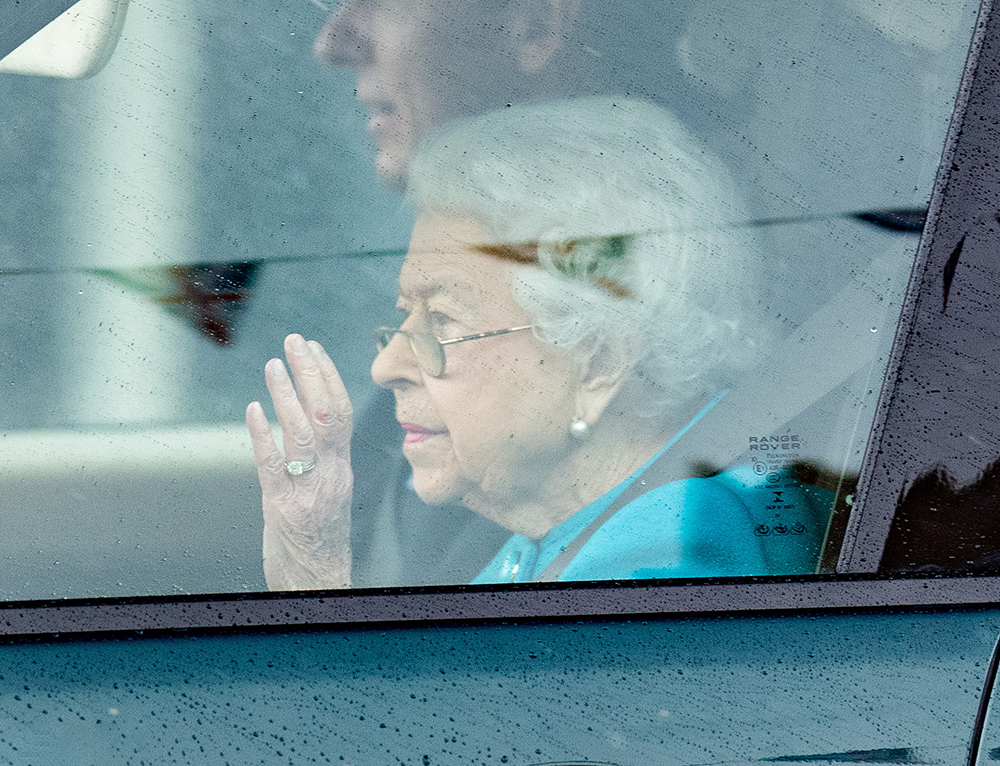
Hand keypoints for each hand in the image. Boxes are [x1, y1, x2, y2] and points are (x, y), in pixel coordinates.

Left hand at [246, 333, 352, 590]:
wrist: (319, 586)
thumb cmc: (318, 541)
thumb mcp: (326, 493)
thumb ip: (320, 460)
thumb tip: (305, 420)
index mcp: (342, 470)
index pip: (344, 413)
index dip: (329, 377)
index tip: (313, 347)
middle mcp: (332, 477)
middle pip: (329, 415)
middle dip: (311, 373)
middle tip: (294, 341)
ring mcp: (310, 493)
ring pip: (305, 435)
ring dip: (289, 396)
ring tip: (273, 364)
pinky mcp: (284, 509)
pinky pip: (275, 466)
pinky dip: (264, 435)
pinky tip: (253, 410)